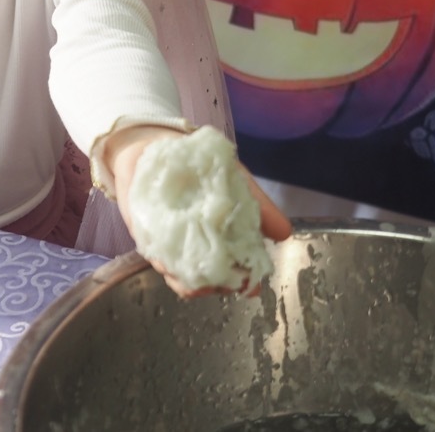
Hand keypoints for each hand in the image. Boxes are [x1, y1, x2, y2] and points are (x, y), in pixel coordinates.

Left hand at [104, 125, 292, 298]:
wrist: (157, 147)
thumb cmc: (202, 168)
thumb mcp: (236, 181)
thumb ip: (259, 206)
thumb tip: (286, 233)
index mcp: (225, 239)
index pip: (238, 269)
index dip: (246, 281)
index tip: (251, 287)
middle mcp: (200, 248)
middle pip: (211, 280)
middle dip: (217, 286)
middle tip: (221, 281)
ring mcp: (174, 247)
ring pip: (184, 278)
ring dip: (191, 282)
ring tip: (196, 276)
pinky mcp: (149, 241)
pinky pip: (157, 262)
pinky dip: (165, 265)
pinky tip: (171, 262)